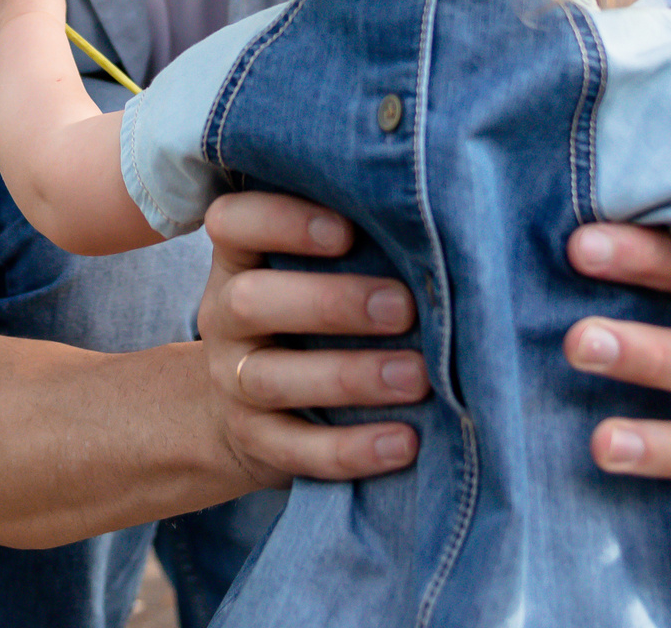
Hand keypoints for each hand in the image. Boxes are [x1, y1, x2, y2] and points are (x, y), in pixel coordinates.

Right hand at [195, 191, 428, 489]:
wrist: (242, 411)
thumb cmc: (310, 313)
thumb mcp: (312, 270)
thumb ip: (356, 243)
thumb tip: (444, 221)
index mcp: (241, 259)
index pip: (234, 222)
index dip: (282, 220)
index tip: (347, 230)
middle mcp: (227, 316)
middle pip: (251, 302)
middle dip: (331, 303)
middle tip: (403, 308)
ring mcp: (234, 382)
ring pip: (274, 379)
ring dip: (351, 376)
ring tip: (417, 378)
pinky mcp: (256, 442)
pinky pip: (296, 450)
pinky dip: (352, 449)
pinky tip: (404, 443)